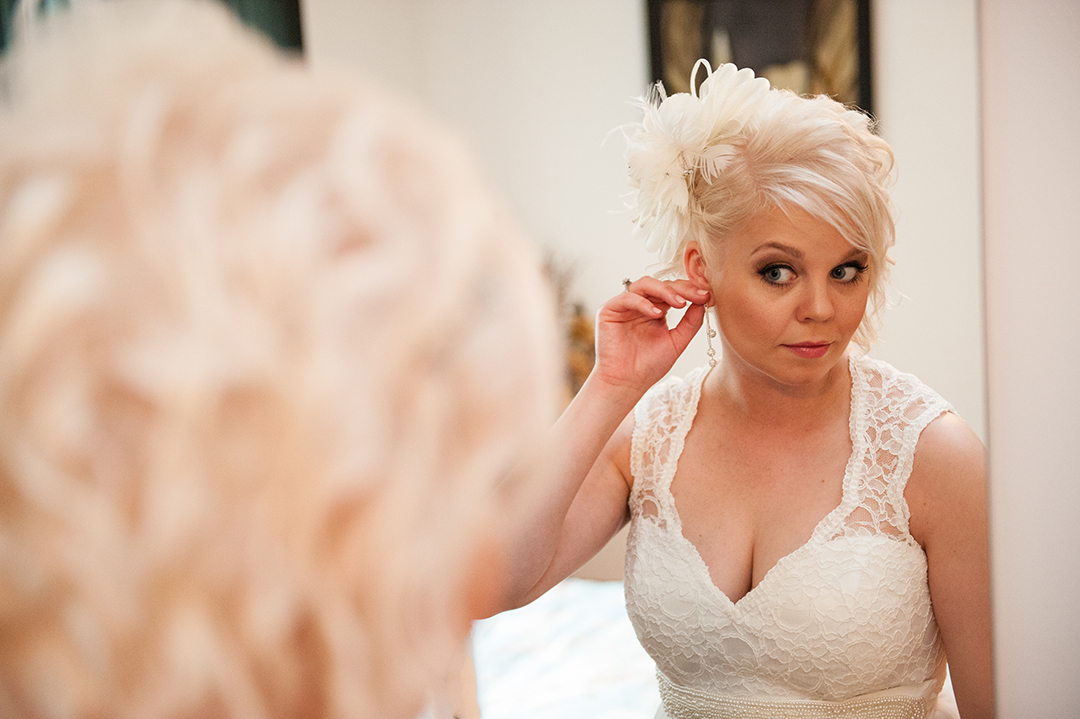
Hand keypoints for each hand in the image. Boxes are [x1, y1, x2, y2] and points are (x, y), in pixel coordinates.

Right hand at [592, 277, 710, 393]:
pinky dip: (643, 303)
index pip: (673, 292)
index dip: (690, 291)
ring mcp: (624, 306)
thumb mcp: (677, 342)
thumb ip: (690, 322)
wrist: (626, 383)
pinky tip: (657, 314)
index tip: (708, 296)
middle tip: (699, 296)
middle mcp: (640, 304)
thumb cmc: (649, 366)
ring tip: (680, 303)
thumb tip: (705, 300)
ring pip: (645, 284)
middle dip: (682, 289)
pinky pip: (627, 298)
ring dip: (664, 290)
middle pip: (662, 285)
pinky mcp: (609, 310)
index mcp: (655, 310)